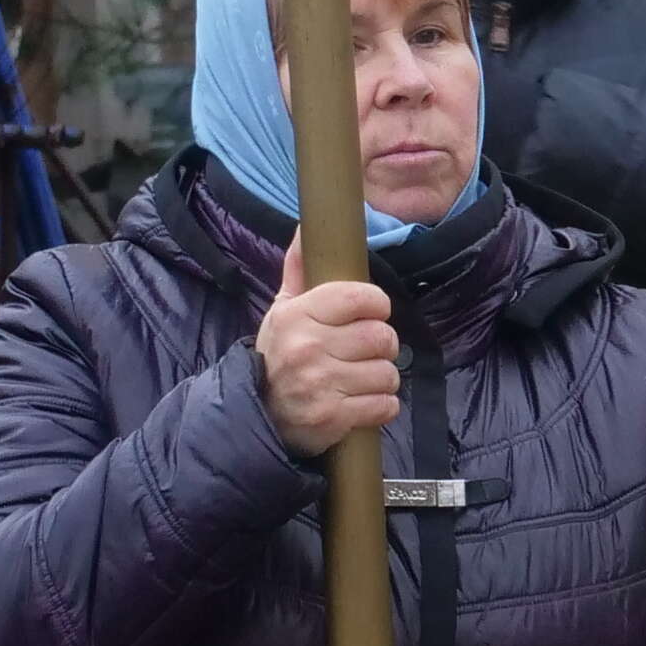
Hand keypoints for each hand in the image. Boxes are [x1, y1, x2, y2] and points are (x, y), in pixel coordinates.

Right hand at [256, 279, 399, 446]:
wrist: (258, 413)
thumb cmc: (279, 355)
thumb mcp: (282, 309)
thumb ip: (299, 268)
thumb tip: (305, 227)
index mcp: (297, 315)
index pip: (359, 297)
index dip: (377, 304)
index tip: (373, 312)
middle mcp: (308, 348)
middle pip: (380, 336)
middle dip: (383, 344)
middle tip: (368, 350)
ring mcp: (320, 384)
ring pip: (387, 372)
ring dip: (383, 377)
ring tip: (365, 377)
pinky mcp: (333, 417)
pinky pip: (385, 405)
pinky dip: (383, 405)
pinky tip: (365, 401)